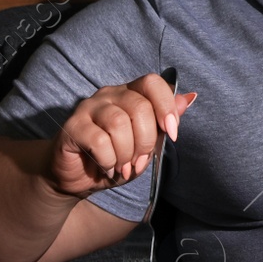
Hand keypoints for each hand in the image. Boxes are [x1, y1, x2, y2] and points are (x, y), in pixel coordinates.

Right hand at [48, 72, 196, 196]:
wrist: (78, 179)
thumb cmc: (114, 159)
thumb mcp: (147, 145)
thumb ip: (164, 122)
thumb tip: (189, 98)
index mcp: (130, 94)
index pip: (152, 82)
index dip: (166, 106)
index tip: (172, 133)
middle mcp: (109, 94)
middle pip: (139, 107)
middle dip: (146, 141)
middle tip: (138, 161)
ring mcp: (88, 107)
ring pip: (119, 124)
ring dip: (126, 153)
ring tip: (122, 166)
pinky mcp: (72, 126)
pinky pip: (100, 141)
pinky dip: (109, 161)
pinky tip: (106, 167)